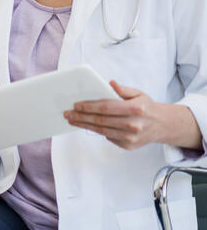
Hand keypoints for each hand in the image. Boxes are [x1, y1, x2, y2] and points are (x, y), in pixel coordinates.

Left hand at [64, 80, 200, 149]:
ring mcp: (131, 137)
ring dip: (84, 125)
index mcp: (136, 109)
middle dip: (81, 117)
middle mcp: (133, 124)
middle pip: (101, 121)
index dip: (89, 106)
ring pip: (101, 131)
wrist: (162, 126)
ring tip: (72, 120)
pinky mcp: (128, 145)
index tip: (76, 105)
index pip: (106, 108)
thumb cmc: (146, 107)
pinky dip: (97, 131)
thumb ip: (124, 89)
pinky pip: (108, 137)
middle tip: (68, 114)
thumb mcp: (138, 94)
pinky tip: (87, 125)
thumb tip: (110, 83)